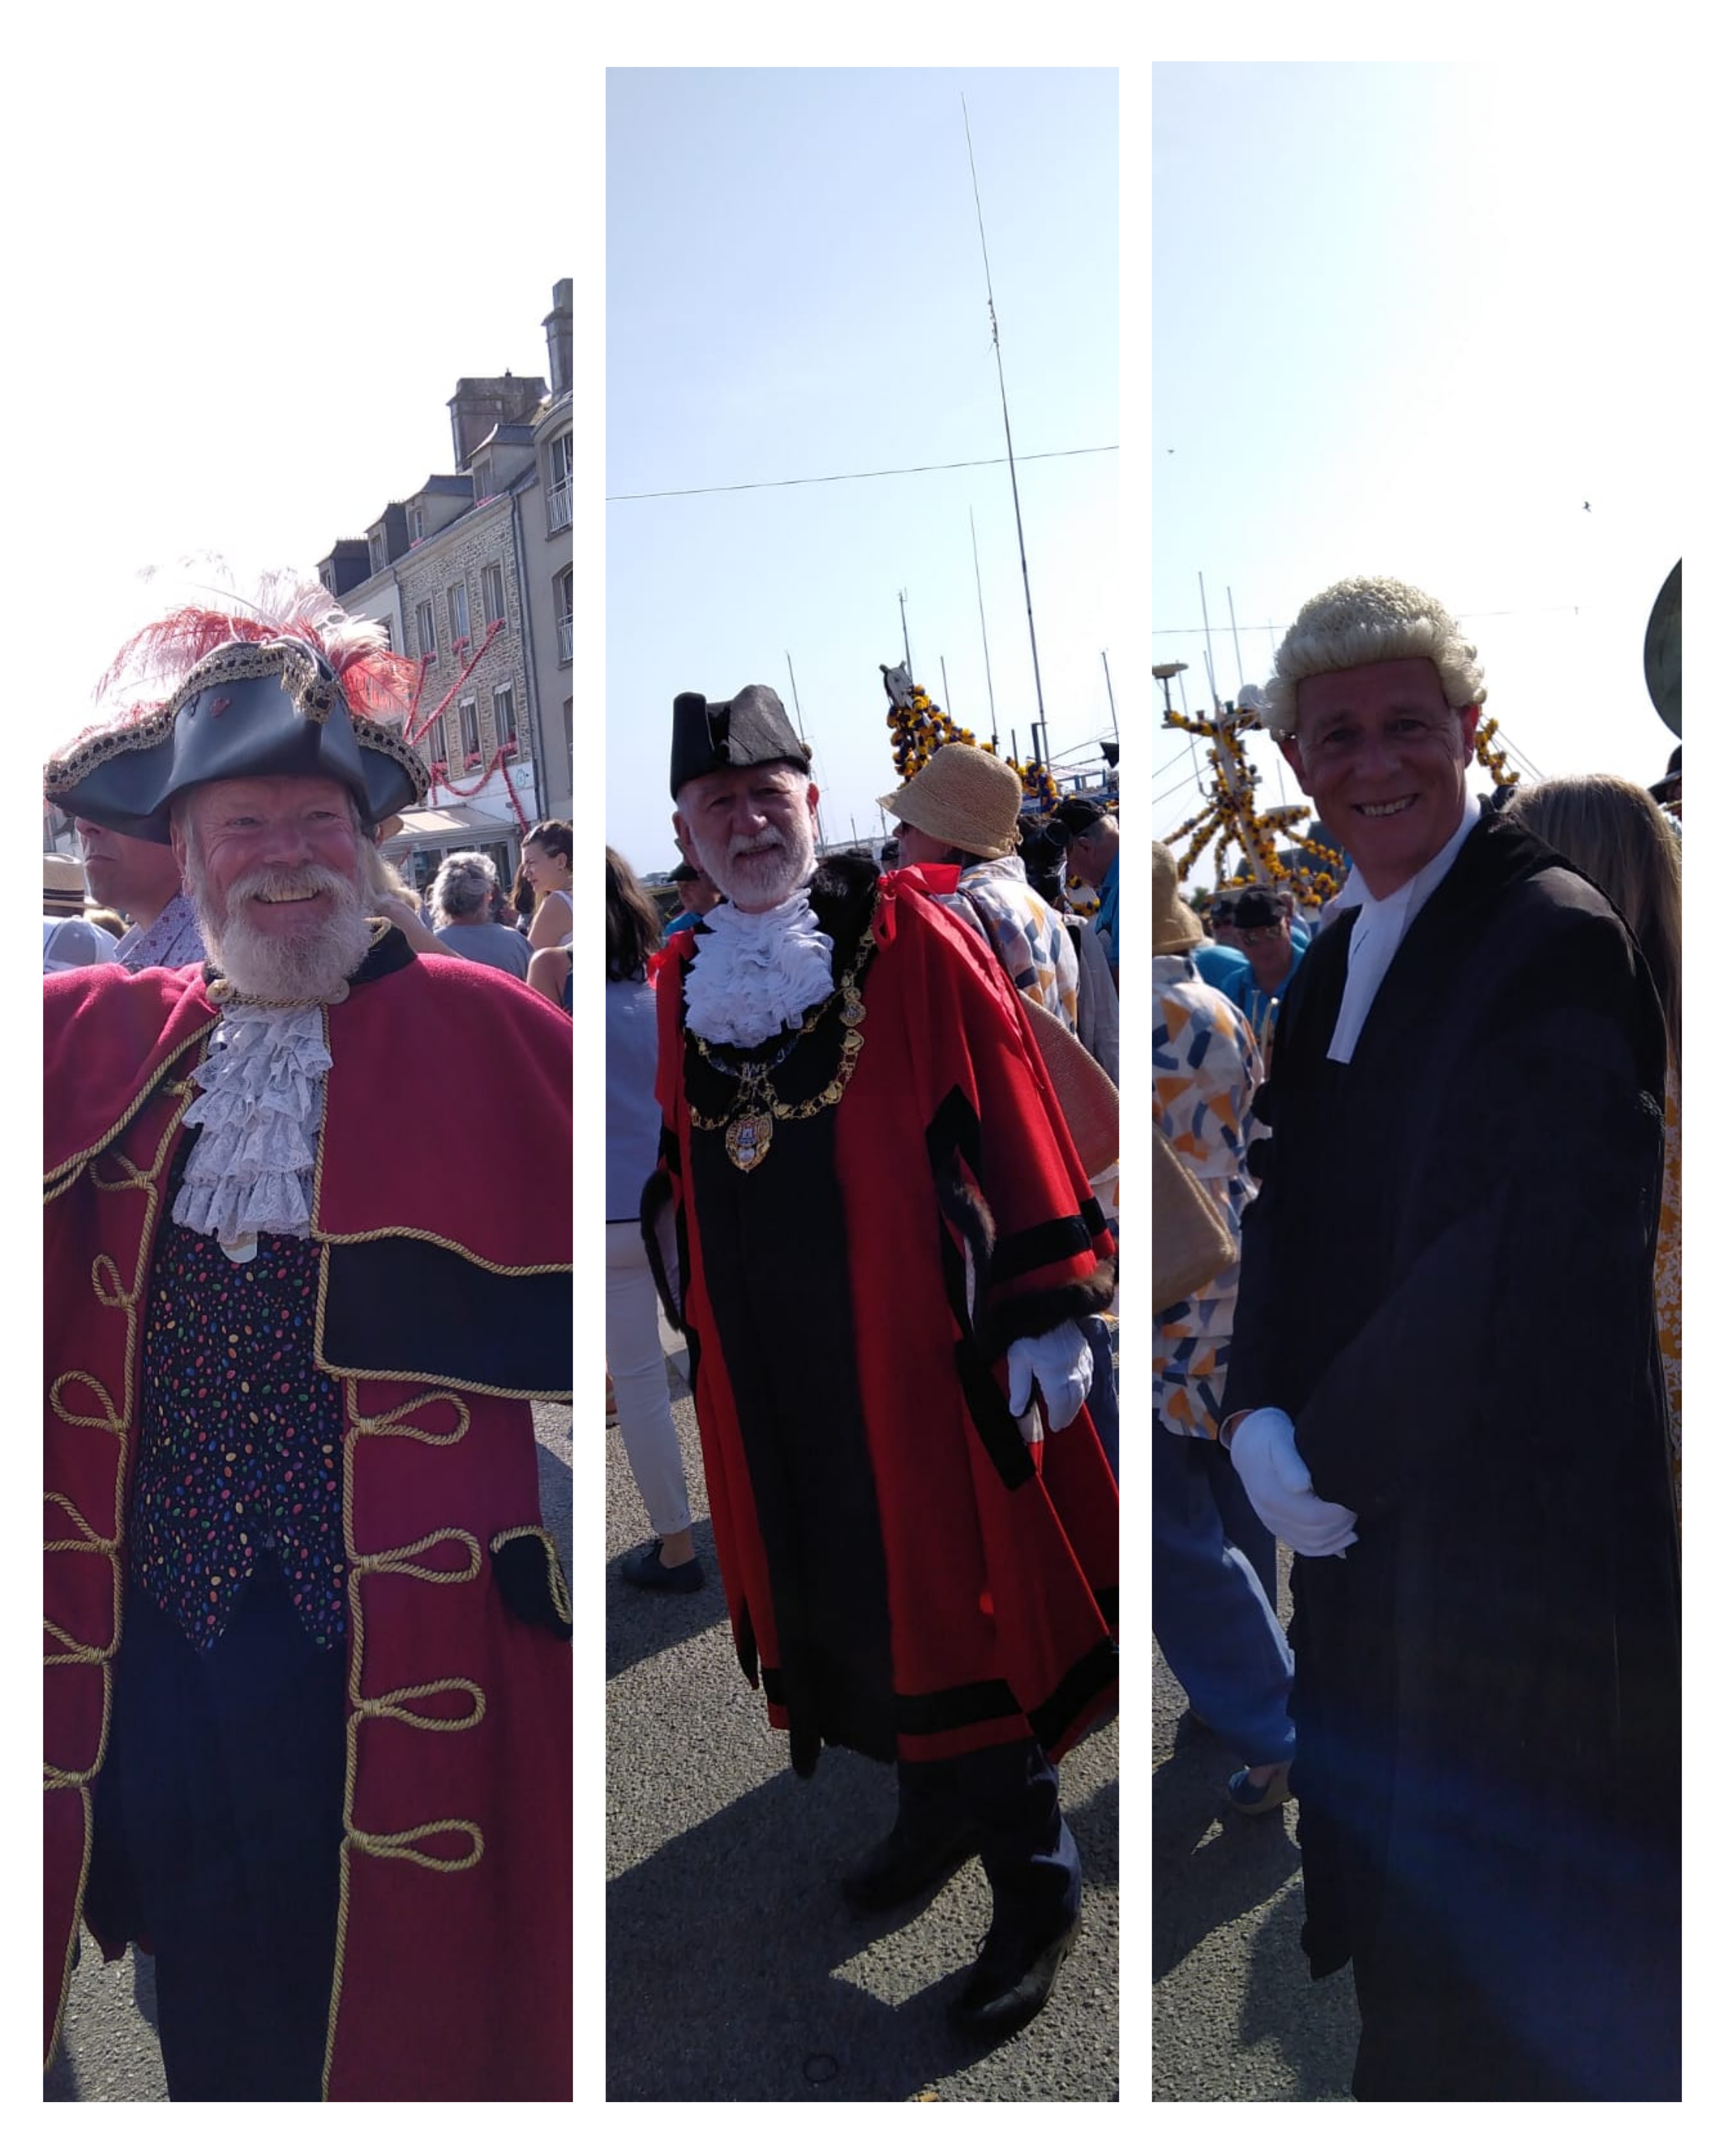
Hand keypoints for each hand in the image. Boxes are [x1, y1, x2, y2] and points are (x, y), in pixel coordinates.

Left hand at [1006, 1321, 1093, 1433]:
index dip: (1059, 1418)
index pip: (1060, 1405)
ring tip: (1069, 1409)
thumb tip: (1017, 1411)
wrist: (1046, 1303)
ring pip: (1084, 1387)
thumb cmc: (1027, 1332)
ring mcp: (1081, 1358)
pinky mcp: (1084, 1348)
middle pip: (1074, 1399)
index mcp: (1055, 1376)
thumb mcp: (1018, 1359)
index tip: (1055, 1426)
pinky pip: (1089, 1372)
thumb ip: (1019, 1387)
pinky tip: (1080, 1385)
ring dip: (1077, 1401)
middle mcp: (1072, 1370)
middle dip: (1068, 1413)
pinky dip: (1085, 1384)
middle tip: (1062, 1422)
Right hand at [1227, 1408, 1357, 1556]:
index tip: (1353, 1497)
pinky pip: (1305, 1547)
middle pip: (1316, 1534)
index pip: (1314, 1518)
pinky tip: (1344, 1538)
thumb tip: (1301, 1486)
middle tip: (1357, 1504)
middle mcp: (1271, 1515)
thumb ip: (1289, 1464)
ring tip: (1353, 1517)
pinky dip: (1328, 1547)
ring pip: (1312, 1545)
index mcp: (1272, 1496)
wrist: (1248, 1443)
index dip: (1340, 1513)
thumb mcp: (1278, 1441)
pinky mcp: (1278, 1527)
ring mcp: (1274, 1524)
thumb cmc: (1269, 1437)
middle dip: (1343, 1523)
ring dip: (1338, 1536)